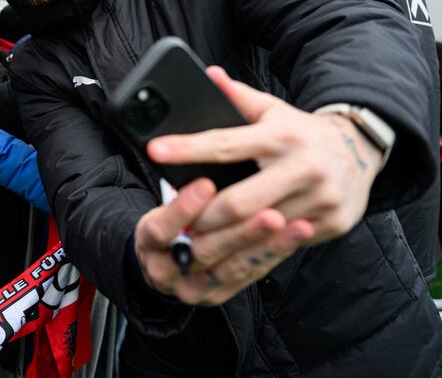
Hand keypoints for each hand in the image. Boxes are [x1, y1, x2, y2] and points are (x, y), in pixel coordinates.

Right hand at [133, 179, 307, 304]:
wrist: (166, 261)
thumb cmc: (170, 221)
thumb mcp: (164, 205)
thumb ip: (182, 189)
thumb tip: (205, 146)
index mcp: (147, 242)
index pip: (161, 228)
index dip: (183, 208)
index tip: (206, 184)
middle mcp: (164, 270)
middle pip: (203, 251)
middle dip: (239, 232)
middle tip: (269, 214)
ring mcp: (190, 288)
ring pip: (231, 268)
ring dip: (265, 245)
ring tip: (294, 225)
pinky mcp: (214, 296)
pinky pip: (247, 276)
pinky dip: (271, 255)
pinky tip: (293, 237)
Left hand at [147, 67, 380, 244]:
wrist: (360, 150)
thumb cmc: (301, 132)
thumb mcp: (272, 109)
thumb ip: (237, 96)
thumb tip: (207, 74)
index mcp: (281, 135)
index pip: (224, 144)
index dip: (187, 148)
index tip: (155, 151)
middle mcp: (303, 166)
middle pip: (238, 202)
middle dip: (202, 217)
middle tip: (177, 224)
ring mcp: (320, 198)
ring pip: (259, 230)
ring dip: (225, 241)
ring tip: (196, 243)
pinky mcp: (332, 222)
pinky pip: (283, 244)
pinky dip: (255, 250)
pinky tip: (233, 254)